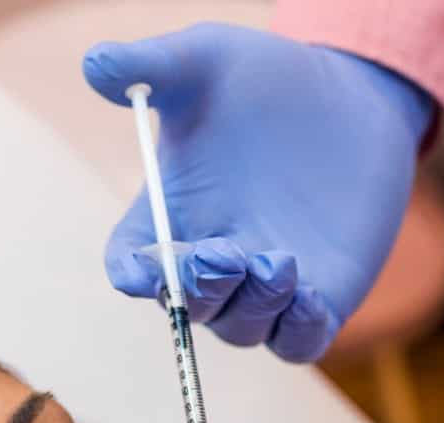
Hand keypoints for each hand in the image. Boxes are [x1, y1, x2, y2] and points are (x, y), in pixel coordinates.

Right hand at [83, 23, 434, 361]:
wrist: (348, 92)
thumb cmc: (262, 77)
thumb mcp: (205, 59)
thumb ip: (152, 65)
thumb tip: (96, 64)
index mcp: (169, 216)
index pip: (134, 264)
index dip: (134, 274)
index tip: (140, 270)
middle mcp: (212, 260)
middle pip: (189, 305)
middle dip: (199, 288)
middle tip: (222, 255)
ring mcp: (264, 287)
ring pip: (244, 328)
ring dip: (254, 305)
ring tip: (278, 261)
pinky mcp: (320, 299)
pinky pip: (299, 343)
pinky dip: (299, 331)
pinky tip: (310, 295)